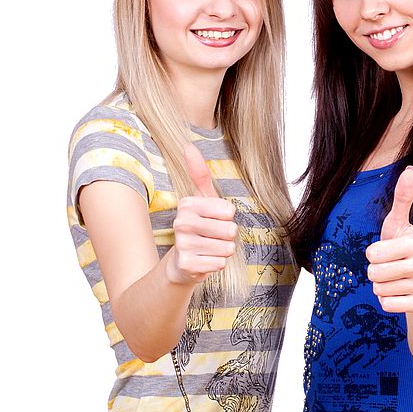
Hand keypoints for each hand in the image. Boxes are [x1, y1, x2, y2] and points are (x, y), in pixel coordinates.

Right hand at [166, 143, 237, 284]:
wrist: (182, 263)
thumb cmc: (199, 227)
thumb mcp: (202, 200)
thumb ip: (199, 174)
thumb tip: (188, 146)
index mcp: (187, 204)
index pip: (229, 211)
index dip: (227, 219)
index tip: (213, 220)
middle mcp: (182, 223)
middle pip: (230, 230)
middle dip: (227, 237)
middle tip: (212, 237)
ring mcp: (183, 245)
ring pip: (227, 248)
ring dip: (223, 251)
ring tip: (209, 249)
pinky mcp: (187, 265)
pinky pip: (220, 263)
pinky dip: (217, 264)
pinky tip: (204, 261)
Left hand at [365, 166, 412, 312]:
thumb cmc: (404, 252)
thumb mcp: (399, 226)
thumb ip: (402, 199)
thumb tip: (410, 170)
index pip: (372, 253)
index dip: (372, 255)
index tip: (384, 253)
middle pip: (374, 273)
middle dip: (375, 274)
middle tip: (389, 270)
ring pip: (380, 290)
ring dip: (382, 288)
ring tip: (396, 282)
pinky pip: (387, 305)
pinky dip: (388, 302)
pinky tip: (401, 296)